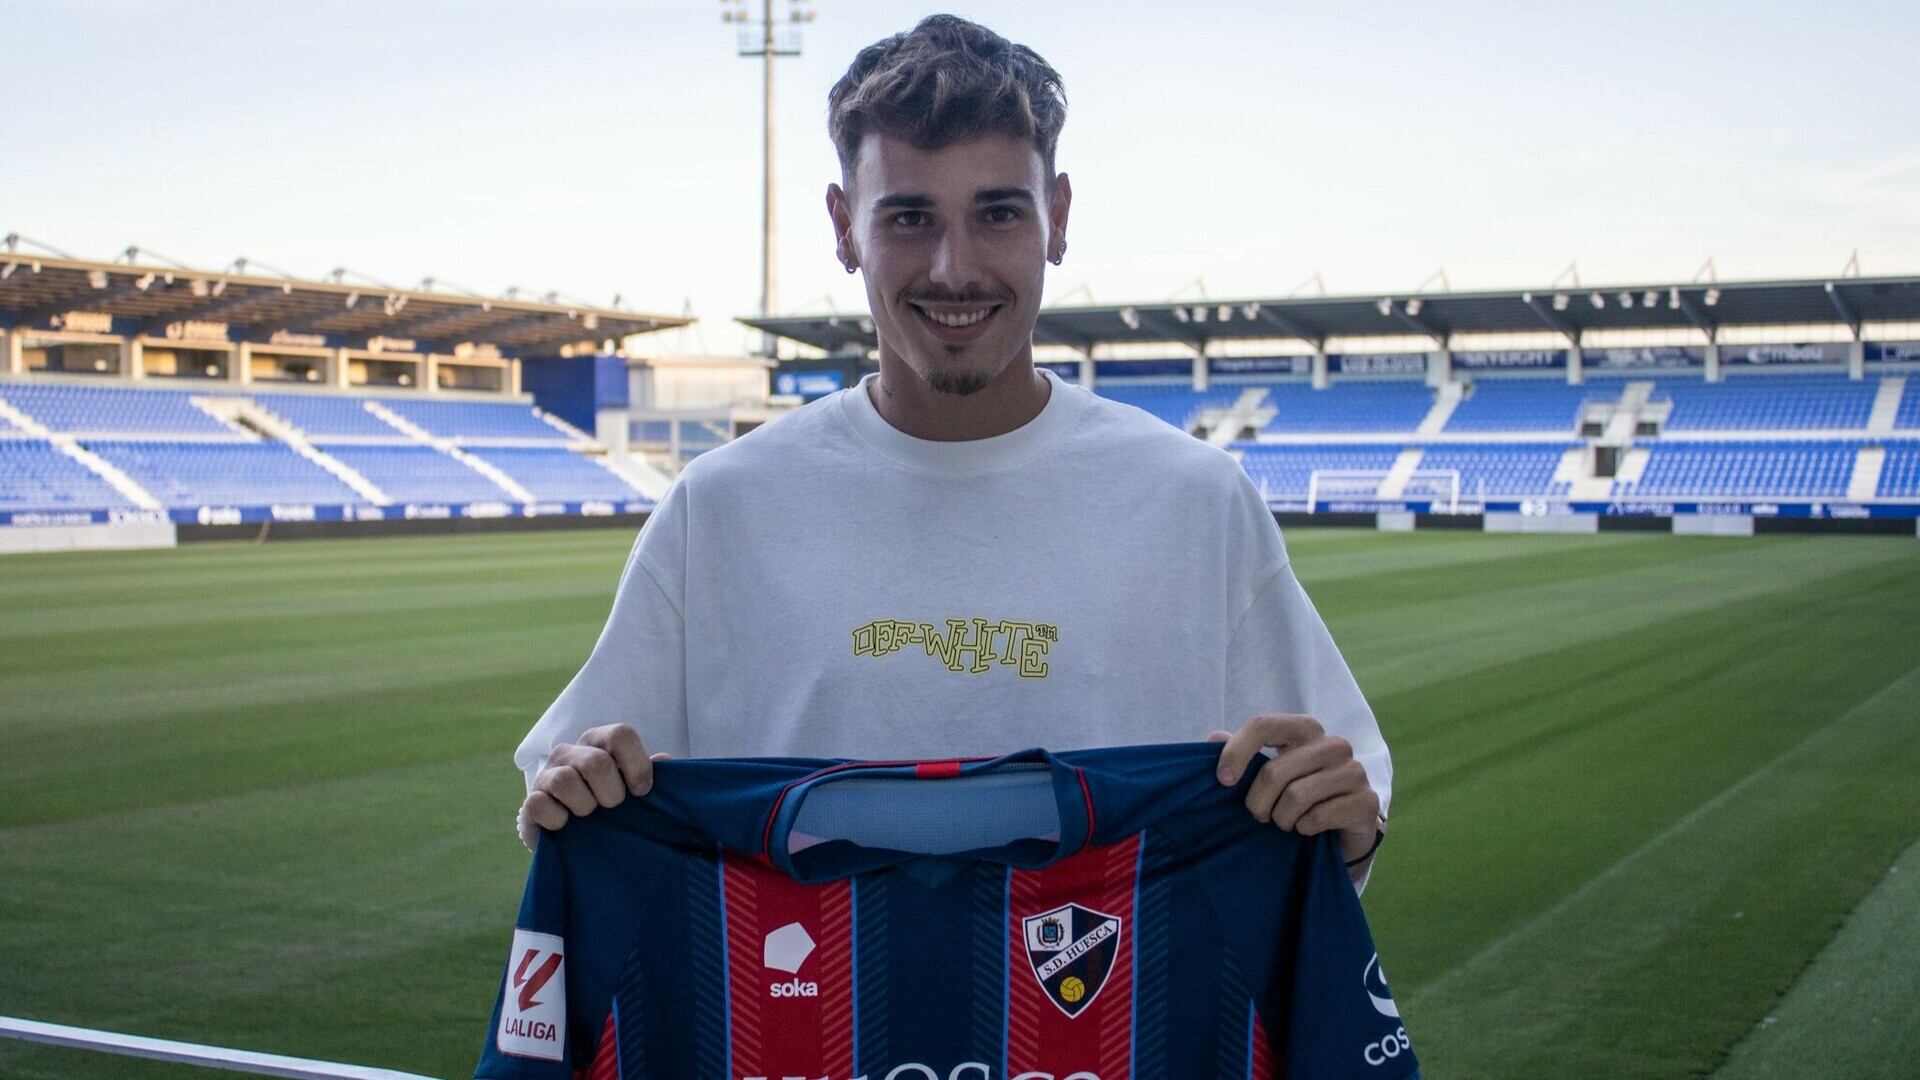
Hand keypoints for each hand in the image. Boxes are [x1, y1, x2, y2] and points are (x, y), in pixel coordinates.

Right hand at [517, 724, 670, 850]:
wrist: (575, 837)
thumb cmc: (611, 805)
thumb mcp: (633, 788)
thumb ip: (649, 773)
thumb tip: (665, 759)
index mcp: (598, 742)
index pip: (620, 734)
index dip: (637, 765)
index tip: (642, 792)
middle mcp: (570, 752)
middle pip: (596, 762)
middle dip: (612, 793)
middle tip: (612, 807)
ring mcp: (547, 774)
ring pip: (565, 780)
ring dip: (585, 807)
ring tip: (588, 815)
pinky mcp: (531, 800)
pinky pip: (540, 804)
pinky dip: (558, 820)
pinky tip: (566, 825)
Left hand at [1210, 714, 1381, 867]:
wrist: (1340, 829)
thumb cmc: (1298, 794)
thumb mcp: (1268, 773)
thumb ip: (1241, 753)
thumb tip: (1213, 737)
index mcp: (1306, 729)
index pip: (1263, 725)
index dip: (1237, 751)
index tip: (1223, 780)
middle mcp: (1334, 744)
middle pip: (1275, 770)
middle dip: (1257, 802)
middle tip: (1259, 816)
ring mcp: (1354, 771)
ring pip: (1296, 796)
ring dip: (1281, 819)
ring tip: (1285, 822)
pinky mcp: (1366, 801)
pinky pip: (1318, 817)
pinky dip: (1304, 828)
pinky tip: (1308, 828)